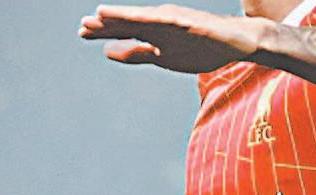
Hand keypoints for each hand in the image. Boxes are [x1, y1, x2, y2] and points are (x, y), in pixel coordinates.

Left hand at [79, 4, 270, 71]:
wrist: (233, 42)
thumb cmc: (199, 47)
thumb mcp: (162, 56)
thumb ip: (137, 53)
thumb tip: (109, 53)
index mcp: (152, 31)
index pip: (123, 31)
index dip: (102, 32)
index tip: (82, 33)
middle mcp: (158, 22)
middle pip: (127, 24)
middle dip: (105, 25)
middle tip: (82, 27)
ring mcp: (171, 21)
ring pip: (142, 20)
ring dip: (121, 18)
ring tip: (100, 16)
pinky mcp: (184, 23)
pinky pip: (162, 21)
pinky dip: (149, 19)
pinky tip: (134, 19)